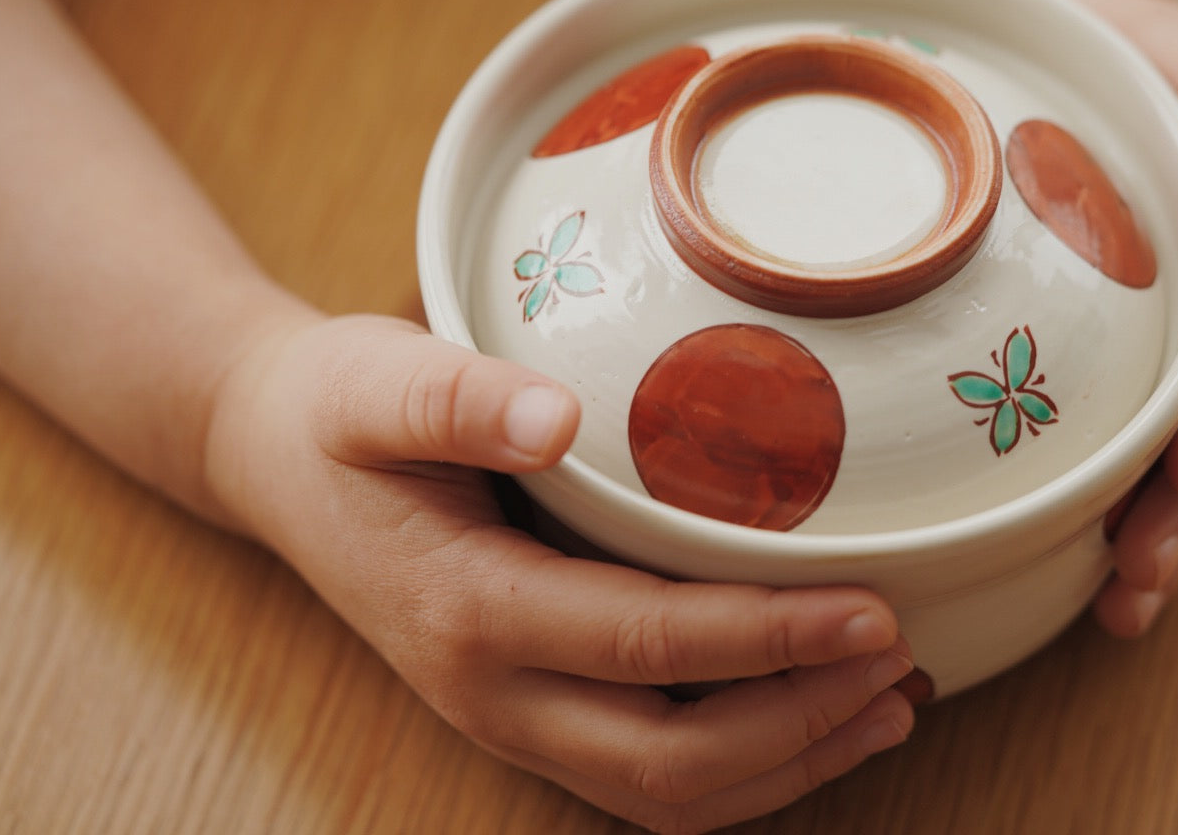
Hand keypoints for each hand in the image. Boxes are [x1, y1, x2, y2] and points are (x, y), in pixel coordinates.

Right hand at [203, 314, 914, 833]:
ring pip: (667, 795)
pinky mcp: (534, 712)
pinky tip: (815, 717)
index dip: (768, 638)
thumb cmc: (339, 415)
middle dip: (800, 720)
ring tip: (890, 703)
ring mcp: (511, 717)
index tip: (872, 609)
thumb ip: (456, 401)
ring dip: (788, 764)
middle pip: (671, 760)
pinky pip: (650, 778)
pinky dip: (747, 767)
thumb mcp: (377, 384)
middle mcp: (492, 692)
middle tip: (901, 658)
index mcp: (467, 610)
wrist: (277, 462)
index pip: (645, 646)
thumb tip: (549, 414)